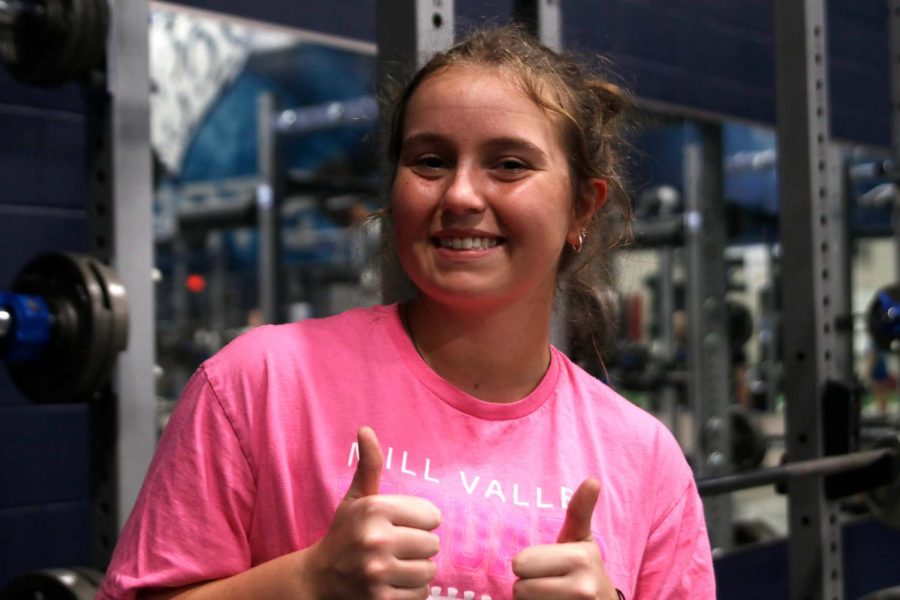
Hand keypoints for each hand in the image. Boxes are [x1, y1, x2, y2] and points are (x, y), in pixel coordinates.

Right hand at [303, 427, 440, 598]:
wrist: (318, 579)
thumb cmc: (344, 533)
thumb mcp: (356, 498)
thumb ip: (369, 465)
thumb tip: (365, 429)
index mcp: (374, 509)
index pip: (432, 515)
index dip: (420, 522)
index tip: (401, 526)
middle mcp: (376, 539)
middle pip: (433, 544)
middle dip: (419, 547)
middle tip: (397, 548)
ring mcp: (377, 572)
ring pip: (429, 571)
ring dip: (417, 571)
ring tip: (396, 566)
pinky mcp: (380, 599)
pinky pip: (421, 594)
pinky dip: (412, 592)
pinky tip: (393, 583)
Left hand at [511, 478, 618, 598]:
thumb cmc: (584, 572)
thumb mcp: (581, 541)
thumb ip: (580, 511)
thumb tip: (593, 479)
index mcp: (581, 558)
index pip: (520, 564)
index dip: (529, 567)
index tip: (550, 568)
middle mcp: (583, 588)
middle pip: (519, 589)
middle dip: (529, 588)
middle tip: (551, 586)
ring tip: (554, 599)